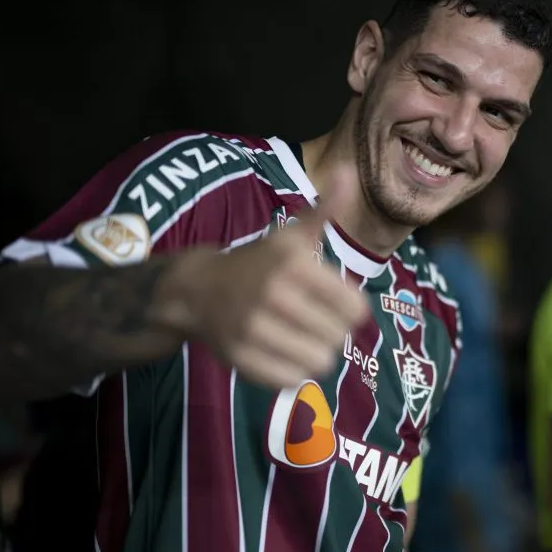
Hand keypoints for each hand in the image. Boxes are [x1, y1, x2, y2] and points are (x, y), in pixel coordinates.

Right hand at [156, 165, 369, 387]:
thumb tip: (349, 172)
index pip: (355, 309)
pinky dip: (291, 370)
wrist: (196, 290)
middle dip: (330, 331)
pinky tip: (281, 352)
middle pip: (338, 337)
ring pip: (319, 363)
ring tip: (298, 337)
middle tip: (311, 320)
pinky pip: (292, 379)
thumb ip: (325, 210)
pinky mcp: (242, 359)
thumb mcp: (291, 235)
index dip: (350, 309)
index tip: (334, 303)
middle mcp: (274, 295)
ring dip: (314, 353)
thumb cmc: (257, 263)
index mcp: (294, 264)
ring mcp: (255, 329)